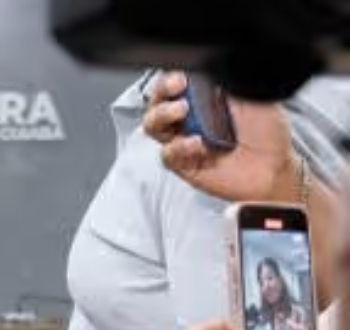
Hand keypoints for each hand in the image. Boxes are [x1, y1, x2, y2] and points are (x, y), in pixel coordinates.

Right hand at [142, 71, 300, 202]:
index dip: (172, 76)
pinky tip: (197, 145)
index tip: (182, 74)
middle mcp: (190, 116)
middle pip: (156, 100)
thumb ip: (228, 78)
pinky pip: (167, 154)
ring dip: (162, 115)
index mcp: (204, 95)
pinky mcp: (182, 164)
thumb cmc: (268, 132)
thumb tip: (209, 62)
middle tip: (177, 87)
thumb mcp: (254, 93)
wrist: (275, 167)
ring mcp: (183, 139)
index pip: (175, 80)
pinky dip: (178, 148)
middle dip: (161, 91)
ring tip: (181, 112)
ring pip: (153, 125)